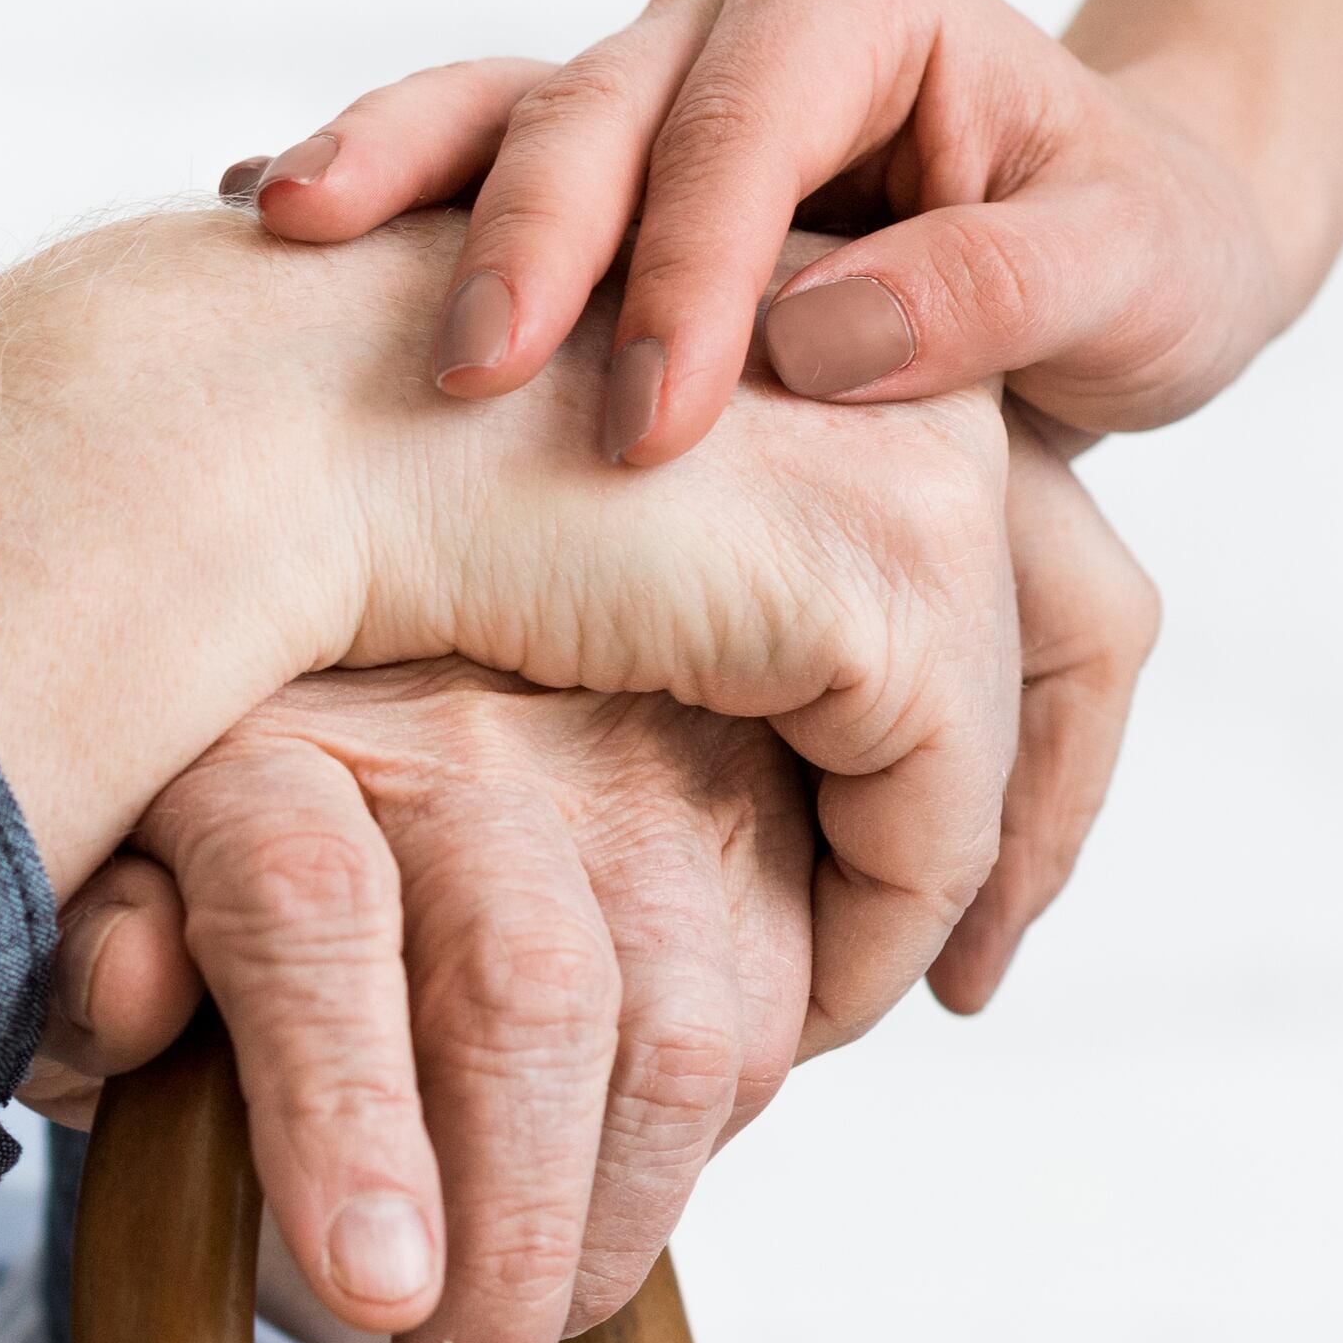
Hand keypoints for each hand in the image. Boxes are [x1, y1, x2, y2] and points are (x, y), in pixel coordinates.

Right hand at [0, 208, 1020, 1026]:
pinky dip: (868, 943)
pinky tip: (778, 1027)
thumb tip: (737, 725)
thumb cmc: (336, 483)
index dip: (979, 722)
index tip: (903, 880)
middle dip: (1024, 820)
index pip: (1015, 540)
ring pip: (996, 745)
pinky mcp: (889, 586)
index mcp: (834, 315)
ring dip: (923, 907)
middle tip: (965, 983)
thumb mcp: (559, 526)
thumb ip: (667, 595)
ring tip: (820, 1026)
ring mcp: (919, 470)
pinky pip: (933, 831)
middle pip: (1077, 617)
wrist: (265, 433)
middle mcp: (910, 366)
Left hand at [21, 670, 812, 1342]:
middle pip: (528, 987)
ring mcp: (611, 767)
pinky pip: (770, 1022)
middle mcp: (448, 735)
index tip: (373, 1292)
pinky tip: (607, 1208)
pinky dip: (700, 1156)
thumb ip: (88, 964)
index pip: (310, 911)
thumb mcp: (88, 929)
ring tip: (529, 1338)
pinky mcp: (733, 816)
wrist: (338, 767)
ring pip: (677, 1029)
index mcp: (257, 750)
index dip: (345, 1111)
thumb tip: (134, 984)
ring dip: (616, 1233)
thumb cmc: (188, 884)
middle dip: (510, 1238)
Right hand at [230, 0, 1297, 467]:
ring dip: (396, 177)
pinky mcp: (593, 168)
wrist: (1118, 247)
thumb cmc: (1142, 256)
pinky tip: (266, 215)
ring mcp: (645, 86)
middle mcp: (728, 17)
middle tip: (468, 377)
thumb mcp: (1135, 278)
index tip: (652, 432)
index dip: (689, 272)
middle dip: (526, 237)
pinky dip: (375, 191)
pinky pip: (464, 164)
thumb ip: (1001, 292)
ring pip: (497, 113)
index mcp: (857, 3)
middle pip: (594, 110)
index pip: (744, 130)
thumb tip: (823, 341)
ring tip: (293, 233)